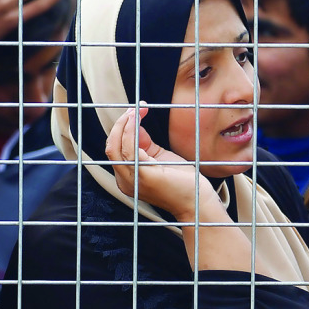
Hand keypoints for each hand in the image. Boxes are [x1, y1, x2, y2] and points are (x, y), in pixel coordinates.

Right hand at [104, 104, 214, 218]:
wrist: (197, 200)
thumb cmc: (181, 180)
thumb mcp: (158, 158)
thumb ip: (144, 144)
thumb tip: (134, 126)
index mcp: (127, 177)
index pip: (116, 149)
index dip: (122, 129)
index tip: (135, 112)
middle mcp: (125, 181)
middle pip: (111, 146)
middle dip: (121, 124)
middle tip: (135, 108)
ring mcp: (133, 180)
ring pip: (116, 146)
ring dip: (125, 124)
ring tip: (137, 110)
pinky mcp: (144, 175)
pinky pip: (130, 148)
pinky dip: (131, 130)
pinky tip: (138, 118)